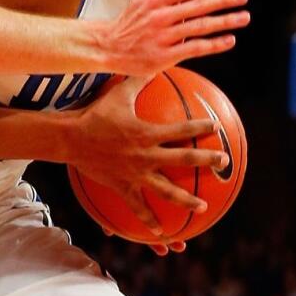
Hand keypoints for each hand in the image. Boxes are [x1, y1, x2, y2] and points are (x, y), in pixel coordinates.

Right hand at [69, 78, 225, 226]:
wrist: (71, 139)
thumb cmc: (94, 115)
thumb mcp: (118, 94)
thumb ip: (138, 80)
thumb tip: (153, 63)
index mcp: (148, 133)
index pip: (181, 129)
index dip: (200, 128)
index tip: (214, 128)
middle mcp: (147, 155)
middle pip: (183, 159)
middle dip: (206, 160)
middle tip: (224, 161)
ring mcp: (136, 173)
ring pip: (166, 190)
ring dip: (187, 199)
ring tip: (203, 207)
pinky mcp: (123, 186)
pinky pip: (138, 207)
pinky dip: (149, 220)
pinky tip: (161, 233)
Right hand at [93, 0, 249, 76]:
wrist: (109, 47)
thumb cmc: (131, 20)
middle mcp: (160, 16)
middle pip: (200, 5)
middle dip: (225, 0)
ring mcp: (163, 37)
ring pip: (201, 26)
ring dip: (226, 21)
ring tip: (243, 17)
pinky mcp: (164, 56)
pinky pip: (195, 48)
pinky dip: (215, 44)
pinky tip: (229, 39)